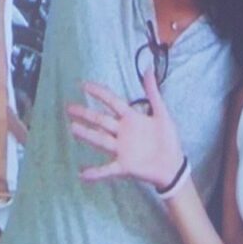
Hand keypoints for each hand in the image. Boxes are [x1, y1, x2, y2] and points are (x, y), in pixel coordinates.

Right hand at [65, 71, 183, 189]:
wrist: (173, 165)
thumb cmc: (167, 139)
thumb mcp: (162, 114)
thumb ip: (153, 93)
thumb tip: (148, 69)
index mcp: (131, 119)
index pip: (112, 102)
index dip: (99, 93)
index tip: (83, 85)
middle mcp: (123, 132)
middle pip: (101, 120)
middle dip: (85, 114)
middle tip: (69, 108)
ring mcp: (122, 149)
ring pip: (101, 139)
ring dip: (87, 135)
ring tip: (73, 128)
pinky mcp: (124, 165)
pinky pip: (107, 169)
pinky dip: (95, 173)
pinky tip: (82, 173)